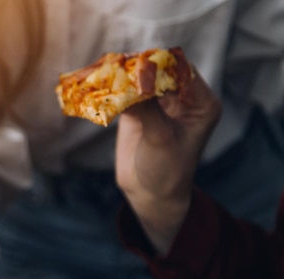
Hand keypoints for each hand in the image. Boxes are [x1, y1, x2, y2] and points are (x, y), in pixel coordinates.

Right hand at [115, 70, 221, 253]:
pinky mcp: (137, 111)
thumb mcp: (160, 138)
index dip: (160, 66)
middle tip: (116, 64)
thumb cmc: (166, 170)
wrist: (149, 194)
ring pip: (140, 80)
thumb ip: (149, 108)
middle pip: (159, 72)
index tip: (138, 66)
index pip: (182, 71)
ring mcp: (158, 103)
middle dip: (138, 68)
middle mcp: (182, 99)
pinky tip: (98, 84)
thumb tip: (134, 77)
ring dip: (122, 76)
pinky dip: (112, 89)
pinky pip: (125, 94)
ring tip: (104, 71)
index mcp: (201, 103)